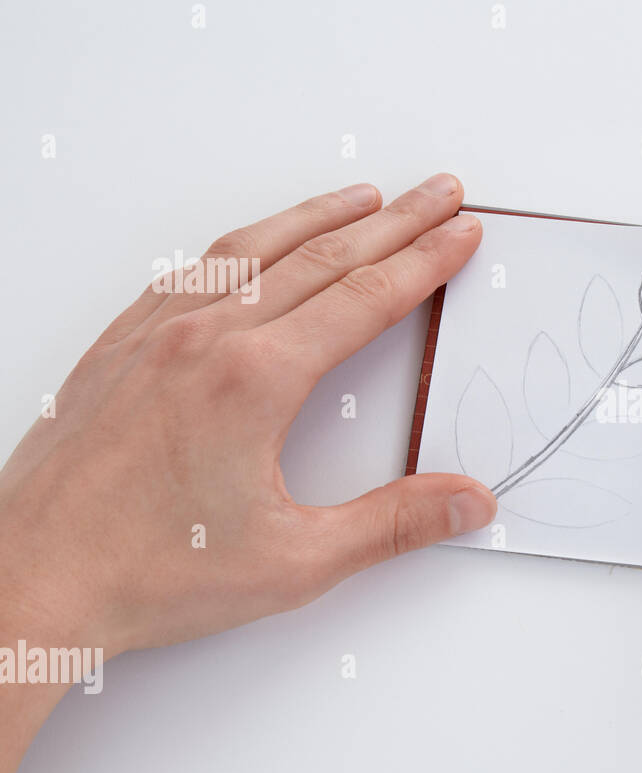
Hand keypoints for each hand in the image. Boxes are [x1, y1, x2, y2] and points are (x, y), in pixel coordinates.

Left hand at [0, 174, 496, 661]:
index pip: (366, 299)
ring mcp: (156, 334)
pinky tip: (257, 242)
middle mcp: (206, 339)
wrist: (30, 580)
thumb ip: (393, 525)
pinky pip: (194, 269)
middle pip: (324, 257)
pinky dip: (245, 243)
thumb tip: (467, 502)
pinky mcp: (120, 346)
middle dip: (395, 221)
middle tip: (438, 193)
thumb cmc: (145, 572)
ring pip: (256, 249)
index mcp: (255, 379)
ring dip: (319, 216)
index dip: (425, 261)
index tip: (460, 233)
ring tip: (364, 197)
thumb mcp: (295, 562)